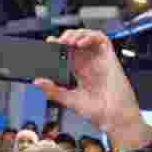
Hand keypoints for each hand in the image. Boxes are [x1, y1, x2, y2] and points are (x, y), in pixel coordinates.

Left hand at [33, 30, 151, 148]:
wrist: (114, 117)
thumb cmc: (98, 111)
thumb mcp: (69, 99)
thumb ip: (53, 90)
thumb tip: (37, 83)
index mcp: (79, 71)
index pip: (66, 53)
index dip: (57, 47)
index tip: (47, 46)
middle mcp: (88, 63)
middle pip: (76, 41)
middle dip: (65, 38)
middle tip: (55, 43)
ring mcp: (98, 59)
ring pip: (87, 36)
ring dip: (76, 34)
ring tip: (66, 41)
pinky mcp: (108, 57)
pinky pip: (101, 39)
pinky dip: (90, 36)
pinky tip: (80, 43)